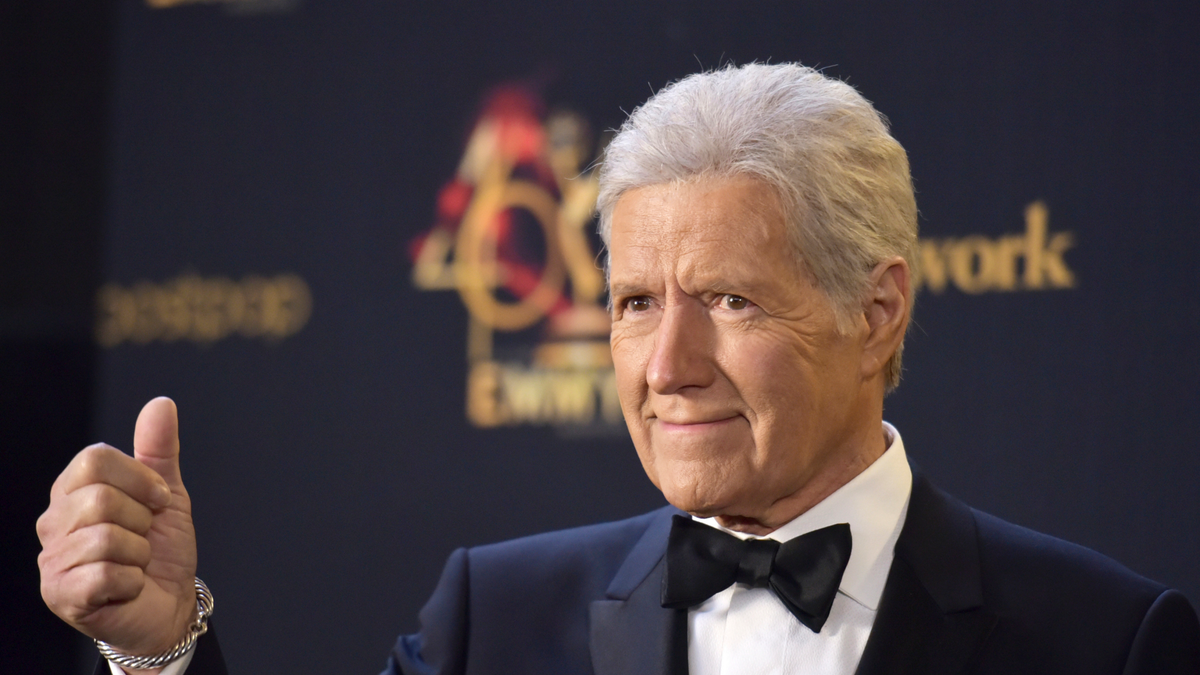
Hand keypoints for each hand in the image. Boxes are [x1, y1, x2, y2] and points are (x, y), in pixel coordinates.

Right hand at [37, 397, 198, 661]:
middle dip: (142, 519)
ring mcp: (52, 560)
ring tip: (135, 563)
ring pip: (106, 537)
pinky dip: (133, 580)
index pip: (94, 457)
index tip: (158, 501)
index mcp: (73, 490)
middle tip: (144, 538)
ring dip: (139, 553)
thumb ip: (159, 450)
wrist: (168, 604)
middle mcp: (53, 522)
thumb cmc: (161, 550)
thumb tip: (161, 403)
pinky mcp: (61, 594)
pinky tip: (128, 586)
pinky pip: (105, 574)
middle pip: (100, 497)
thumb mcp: (167, 494)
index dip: (140, 478)